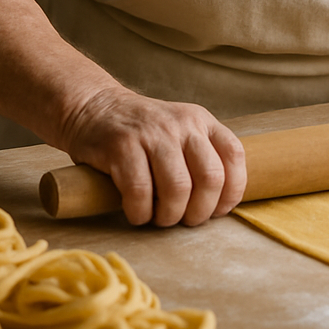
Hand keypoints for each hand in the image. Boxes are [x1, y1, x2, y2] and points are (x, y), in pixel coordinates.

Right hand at [60, 85, 246, 226]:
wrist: (94, 108)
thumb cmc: (142, 134)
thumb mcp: (180, 133)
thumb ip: (200, 157)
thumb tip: (220, 205)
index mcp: (201, 121)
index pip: (233, 156)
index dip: (232, 191)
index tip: (216, 211)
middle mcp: (182, 124)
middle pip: (211, 177)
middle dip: (200, 212)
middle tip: (184, 220)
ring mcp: (152, 133)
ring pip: (178, 188)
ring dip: (169, 216)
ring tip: (158, 218)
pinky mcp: (122, 146)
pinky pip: (140, 191)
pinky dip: (140, 213)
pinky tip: (136, 212)